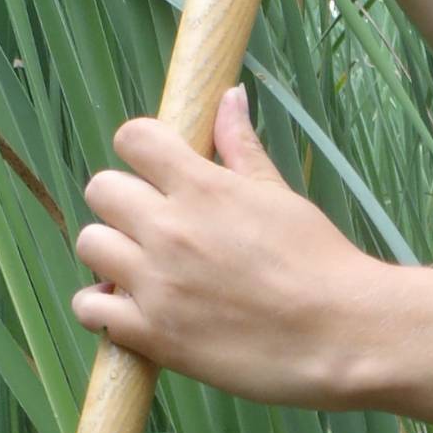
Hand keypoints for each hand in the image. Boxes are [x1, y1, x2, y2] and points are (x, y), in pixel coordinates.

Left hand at [73, 87, 379, 408]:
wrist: (342, 336)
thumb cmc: (321, 264)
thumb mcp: (281, 197)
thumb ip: (241, 148)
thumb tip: (229, 97)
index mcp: (203, 186)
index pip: (132, 138)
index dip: (142, 152)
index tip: (158, 173)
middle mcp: (170, 228)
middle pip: (101, 189)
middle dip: (124, 204)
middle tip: (153, 227)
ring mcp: (156, 282)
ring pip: (89, 244)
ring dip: (110, 254)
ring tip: (142, 270)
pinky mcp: (153, 333)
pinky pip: (90, 308)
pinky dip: (102, 308)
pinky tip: (130, 309)